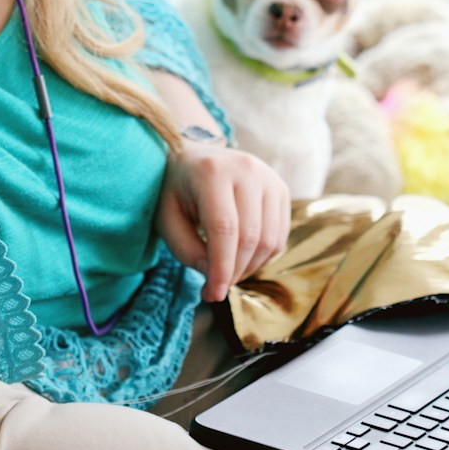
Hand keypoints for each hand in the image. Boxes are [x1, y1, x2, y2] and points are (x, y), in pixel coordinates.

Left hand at [155, 142, 290, 301]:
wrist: (195, 156)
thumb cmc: (177, 190)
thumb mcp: (167, 218)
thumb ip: (186, 250)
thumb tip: (216, 277)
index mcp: (212, 172)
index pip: (224, 228)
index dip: (221, 267)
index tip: (213, 294)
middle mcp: (247, 169)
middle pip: (250, 236)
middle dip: (234, 271)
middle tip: (215, 287)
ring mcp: (269, 177)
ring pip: (270, 240)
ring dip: (249, 267)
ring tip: (226, 272)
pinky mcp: (281, 189)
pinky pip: (280, 236)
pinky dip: (263, 257)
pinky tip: (241, 258)